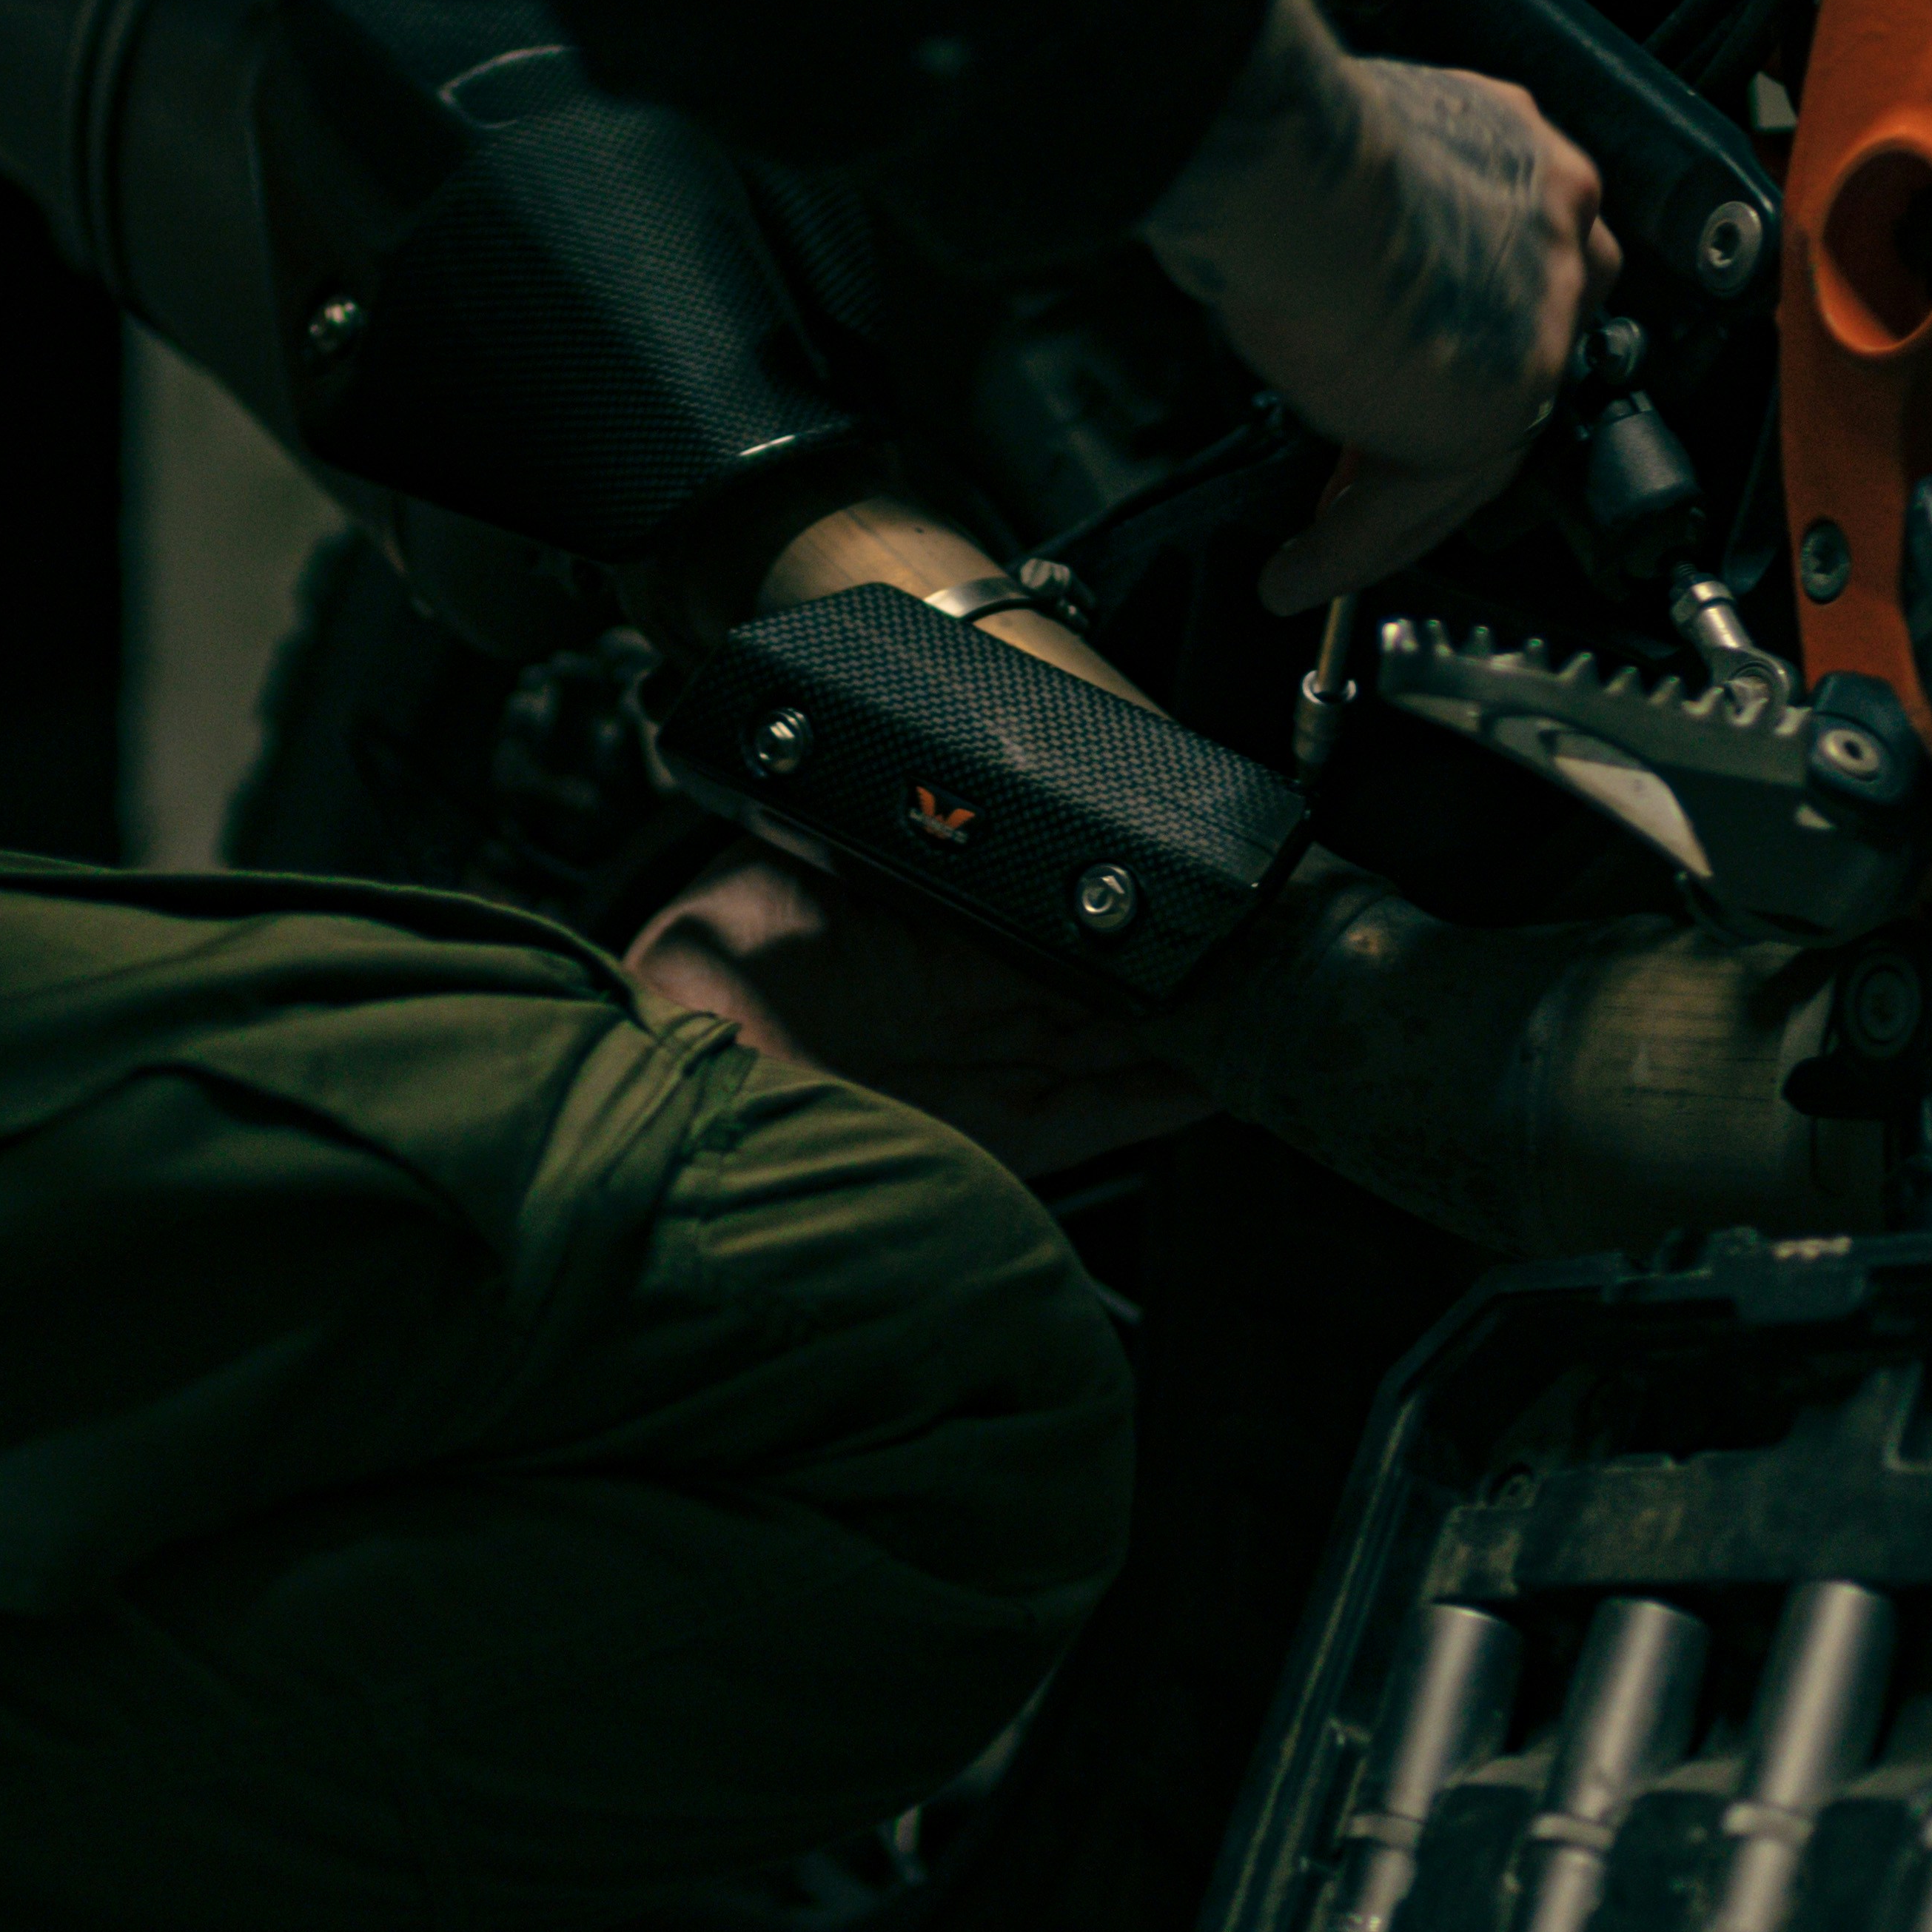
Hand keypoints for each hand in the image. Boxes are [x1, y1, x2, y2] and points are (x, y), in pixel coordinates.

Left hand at [624, 844, 1212, 1179]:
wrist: (665, 1093)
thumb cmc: (702, 976)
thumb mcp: (797, 862)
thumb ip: (885, 836)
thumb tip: (958, 790)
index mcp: (922, 940)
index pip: (1044, 919)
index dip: (1112, 904)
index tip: (1179, 881)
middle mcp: (963, 1011)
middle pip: (1100, 988)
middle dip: (1176, 965)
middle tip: (1257, 938)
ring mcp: (984, 1077)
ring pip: (1117, 1051)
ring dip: (1190, 1029)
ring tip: (1267, 993)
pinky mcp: (994, 1142)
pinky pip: (1097, 1116)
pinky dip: (1162, 1098)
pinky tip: (1222, 1070)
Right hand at [1142, 0, 1618, 612]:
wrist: (1293, 163)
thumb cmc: (1285, 141)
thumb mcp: (1341, 161)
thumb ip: (1364, 212)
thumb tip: (1305, 254)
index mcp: (1517, 151)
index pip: (1509, 264)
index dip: (1452, 332)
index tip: (1387, 374)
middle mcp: (1552, 227)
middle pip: (1515, 360)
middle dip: (1433, 431)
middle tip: (1359, 480)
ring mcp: (1544, 315)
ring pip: (1482, 444)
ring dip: (1391, 509)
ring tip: (1319, 553)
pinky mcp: (1509, 397)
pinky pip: (1428, 495)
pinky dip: (1356, 544)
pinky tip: (1299, 571)